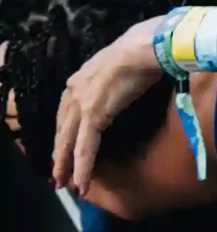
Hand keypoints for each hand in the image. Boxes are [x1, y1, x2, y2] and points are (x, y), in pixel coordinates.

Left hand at [55, 20, 164, 192]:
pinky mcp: (93, 115)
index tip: (63, 148)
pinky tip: (81, 181)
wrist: (144, 47)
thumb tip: (124, 84)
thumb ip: (114, 80)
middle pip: (61, 130)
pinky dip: (82, 166)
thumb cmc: (142, 52)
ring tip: (65, 184)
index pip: (66, 113)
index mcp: (79, 80)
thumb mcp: (121, 67)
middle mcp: (73, 91)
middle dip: (59, 154)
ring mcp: (81, 103)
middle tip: (57, 175)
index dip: (64, 133)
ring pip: (68, 142)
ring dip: (66, 165)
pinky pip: (85, 147)